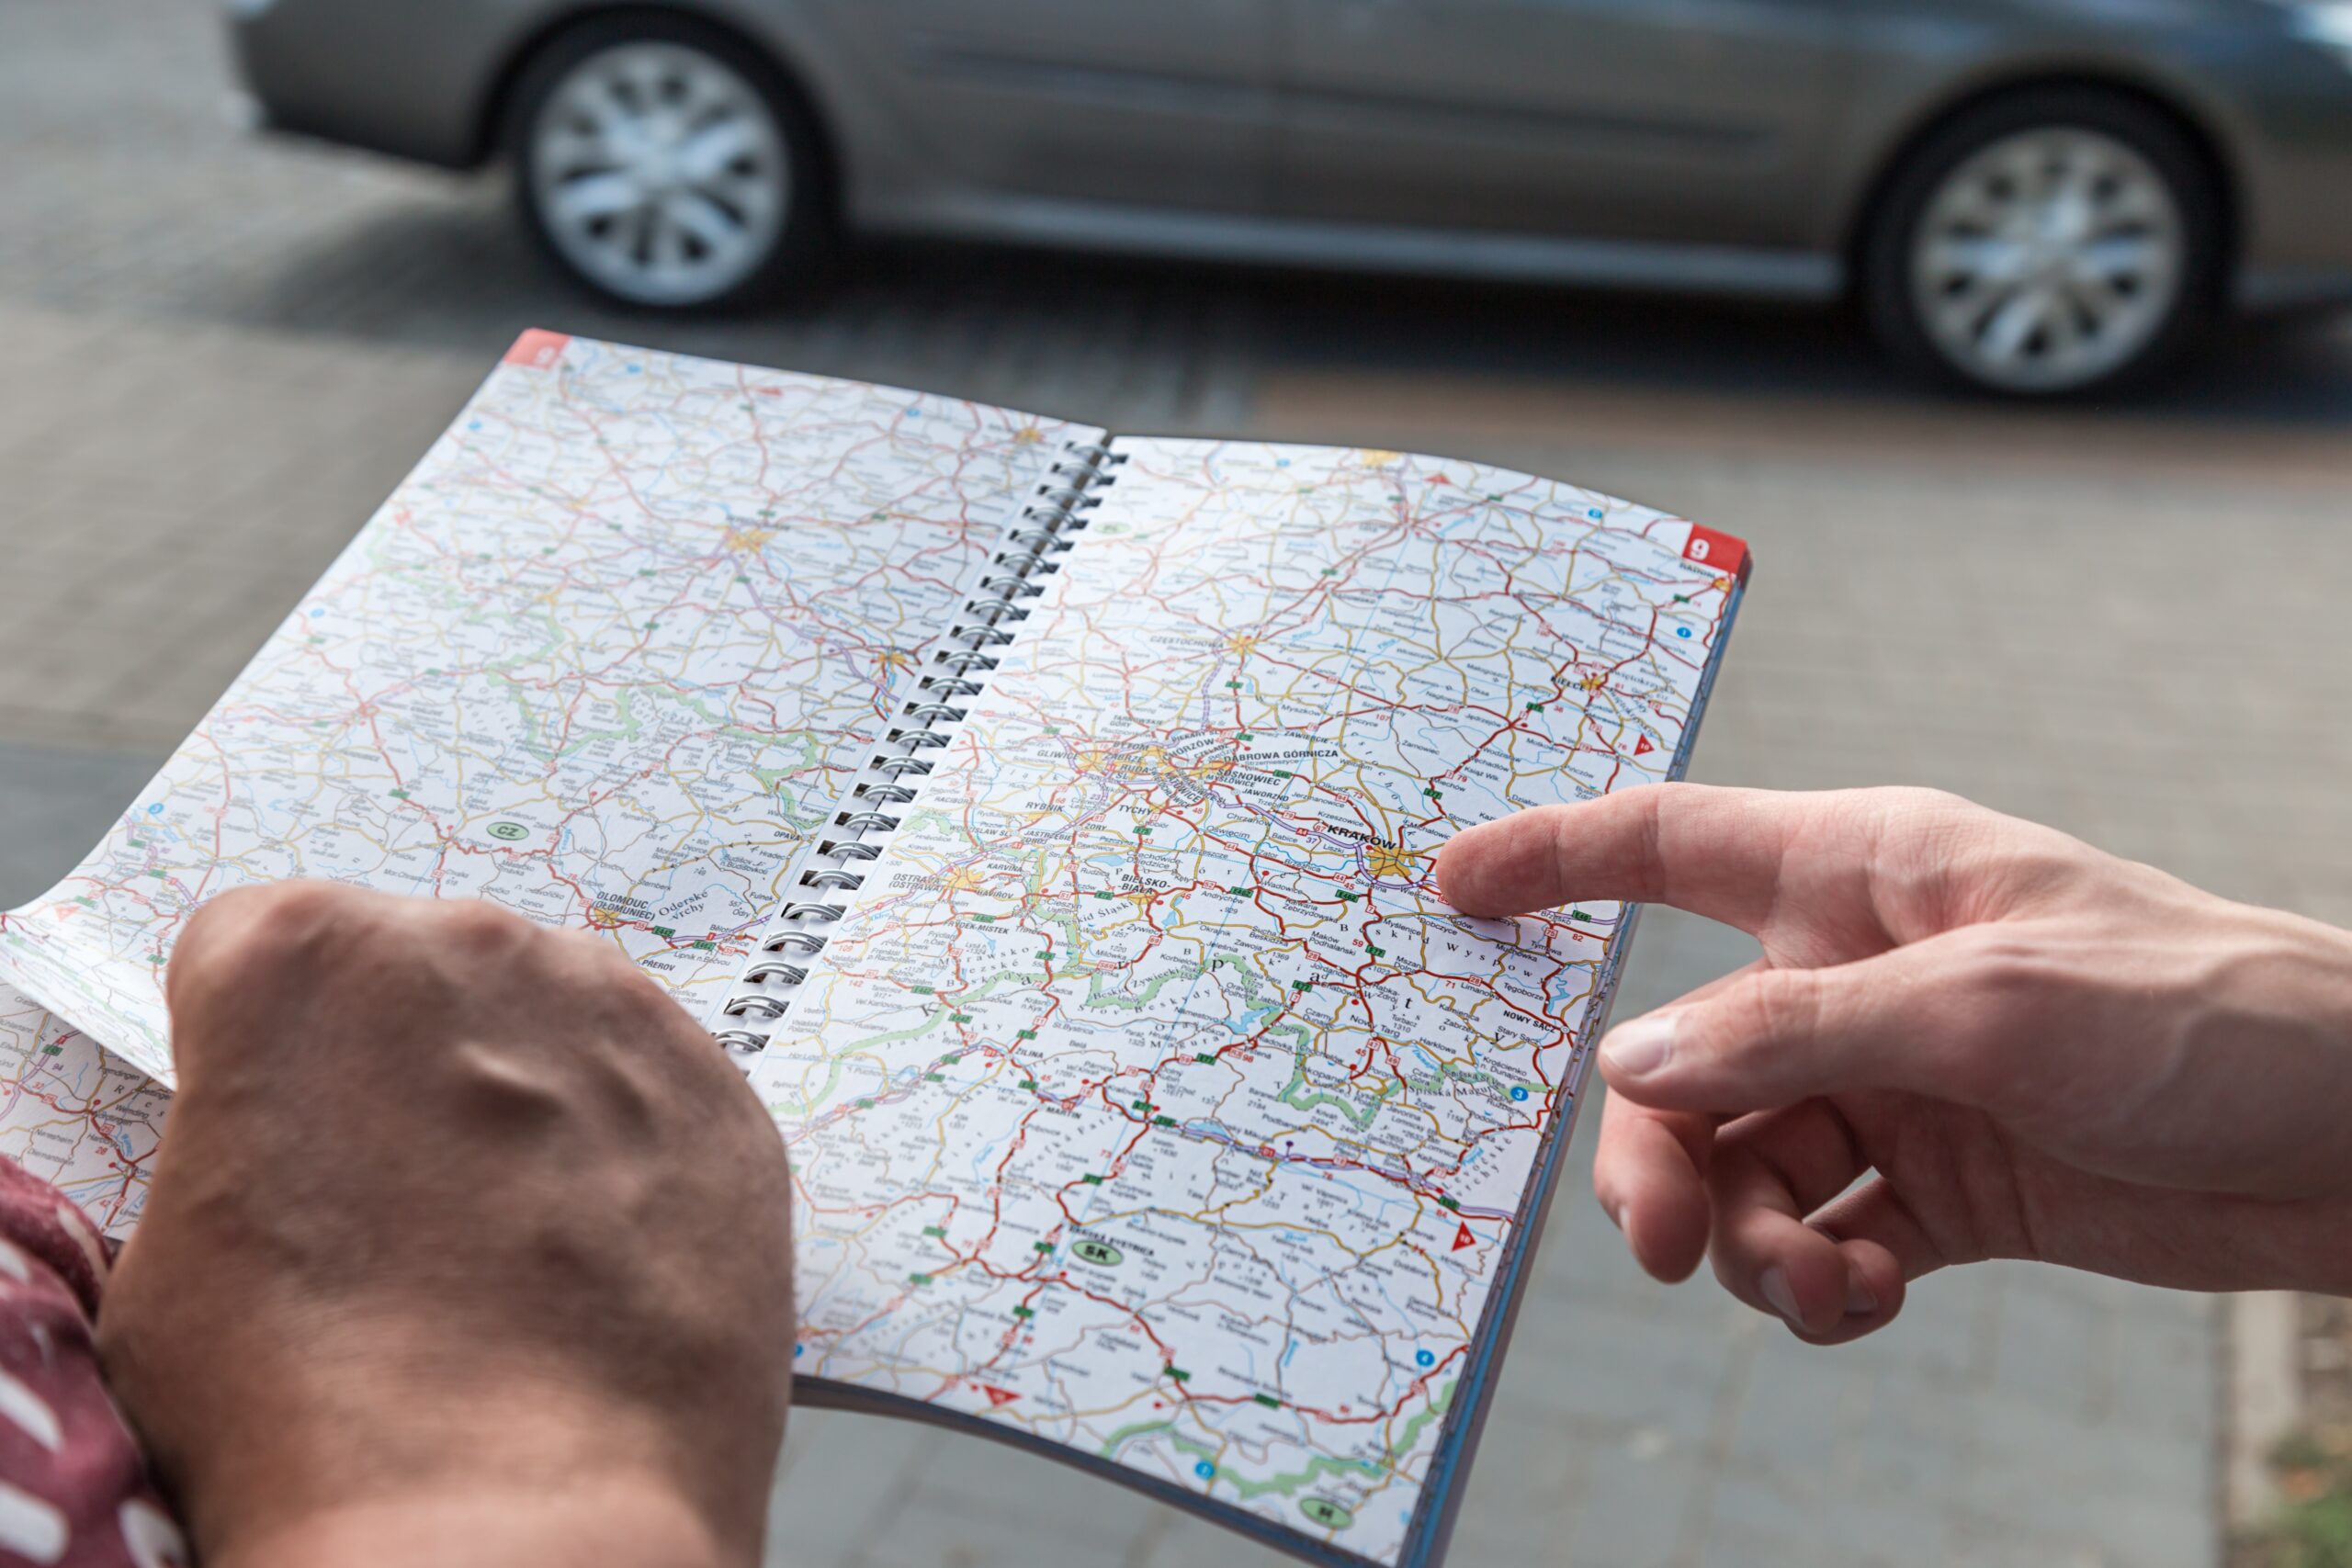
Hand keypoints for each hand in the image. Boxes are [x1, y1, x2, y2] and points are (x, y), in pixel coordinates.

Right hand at [96, 884, 793, 1567]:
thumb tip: (295, 1132)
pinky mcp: (727, 1093)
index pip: (265, 952)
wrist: (509, 1522)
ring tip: (510, 1245)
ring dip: (529, 1098)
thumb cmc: (312, 1410)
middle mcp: (472, 945)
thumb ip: (249, 1132)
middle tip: (402, 1200)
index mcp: (306, 955)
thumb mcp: (181, 1252)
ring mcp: (618, 1012)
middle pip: (421, 972)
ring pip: (553, 1021)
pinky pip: (661, 1090)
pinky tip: (601, 1258)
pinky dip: (633, 1154)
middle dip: (407, 1062)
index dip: (268, 1056)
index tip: (285, 1127)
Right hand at [1438, 785, 2351, 1343]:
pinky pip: (1815, 1237)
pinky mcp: (1934, 1185)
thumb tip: (1633, 1065)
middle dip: (1662, 1158)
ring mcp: (1889, 1086)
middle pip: (1681, 1063)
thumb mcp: (1989, 1004)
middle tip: (1670, 1246)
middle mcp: (1852, 978)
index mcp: (1862, 874)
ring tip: (1823, 1288)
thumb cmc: (2201, 1011)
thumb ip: (1797, 1032)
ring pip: (1740, 1168)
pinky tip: (1862, 1301)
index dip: (1552, 858)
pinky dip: (1814, 1282)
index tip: (1448, 886)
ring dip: (1752, 1241)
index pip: (1670, 844)